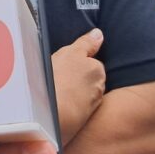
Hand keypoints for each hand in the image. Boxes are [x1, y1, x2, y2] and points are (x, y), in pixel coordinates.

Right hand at [51, 29, 105, 143]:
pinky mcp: (82, 120)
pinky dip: (68, 107)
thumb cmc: (61, 80)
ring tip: (55, 93)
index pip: (92, 64)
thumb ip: (86, 43)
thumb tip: (99, 33)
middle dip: (77, 79)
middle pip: (88, 80)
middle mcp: (99, 89)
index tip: (65, 66)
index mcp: (98, 70)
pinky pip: (75, 109)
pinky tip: (56, 106)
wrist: (55, 114)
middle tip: (58, 78)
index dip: (77, 64)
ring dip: (73, 93)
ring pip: (82, 95)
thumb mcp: (71, 53)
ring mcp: (91, 106)